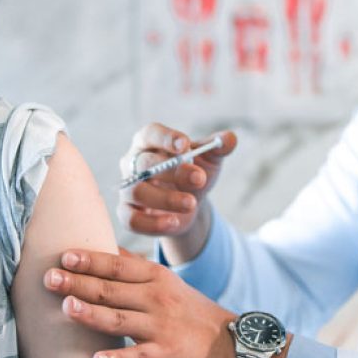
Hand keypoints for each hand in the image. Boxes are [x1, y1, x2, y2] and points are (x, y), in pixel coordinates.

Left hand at [44, 248, 236, 357]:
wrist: (227, 343)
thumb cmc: (189, 311)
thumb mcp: (166, 281)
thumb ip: (135, 266)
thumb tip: (107, 248)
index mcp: (154, 277)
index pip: (117, 265)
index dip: (90, 260)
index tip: (64, 256)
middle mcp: (155, 298)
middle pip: (111, 289)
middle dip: (78, 283)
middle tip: (48, 278)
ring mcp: (160, 327)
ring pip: (119, 319)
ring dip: (91, 314)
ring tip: (66, 308)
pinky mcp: (164, 354)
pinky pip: (137, 356)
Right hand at [118, 124, 237, 239]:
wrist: (190, 205)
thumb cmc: (194, 174)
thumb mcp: (209, 159)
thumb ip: (219, 147)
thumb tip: (230, 138)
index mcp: (149, 142)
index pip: (150, 133)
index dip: (166, 138)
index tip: (185, 145)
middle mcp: (132, 163)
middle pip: (145, 163)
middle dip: (174, 171)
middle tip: (199, 179)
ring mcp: (127, 188)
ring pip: (137, 191)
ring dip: (166, 199)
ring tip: (191, 203)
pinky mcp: (127, 213)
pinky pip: (130, 220)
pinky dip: (152, 223)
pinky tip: (174, 222)